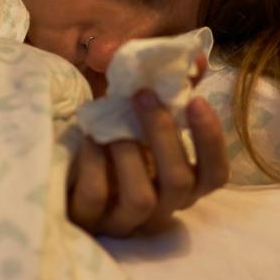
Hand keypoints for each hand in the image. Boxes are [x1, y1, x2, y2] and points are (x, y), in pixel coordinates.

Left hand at [68, 85, 228, 237]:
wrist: (64, 170)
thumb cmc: (115, 141)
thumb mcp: (144, 117)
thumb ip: (172, 90)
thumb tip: (195, 58)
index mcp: (182, 185)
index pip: (215, 175)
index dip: (211, 141)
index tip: (197, 100)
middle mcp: (162, 209)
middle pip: (179, 183)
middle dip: (163, 135)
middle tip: (143, 95)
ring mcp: (126, 221)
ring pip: (141, 199)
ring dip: (128, 153)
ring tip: (112, 124)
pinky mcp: (90, 221)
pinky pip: (96, 197)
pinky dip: (93, 163)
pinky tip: (89, 137)